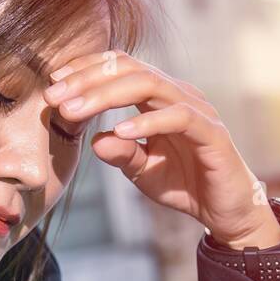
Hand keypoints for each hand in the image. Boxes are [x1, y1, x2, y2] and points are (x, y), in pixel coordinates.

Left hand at [44, 51, 279, 248]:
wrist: (226, 213)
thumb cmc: (186, 185)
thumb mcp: (142, 170)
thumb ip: (120, 153)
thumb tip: (93, 139)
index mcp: (160, 98)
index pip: (121, 67)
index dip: (86, 70)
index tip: (53, 84)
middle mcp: (179, 96)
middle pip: (130, 69)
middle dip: (87, 80)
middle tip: (53, 96)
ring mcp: (197, 111)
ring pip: (149, 85)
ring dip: (106, 95)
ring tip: (74, 111)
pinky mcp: (212, 133)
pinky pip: (178, 117)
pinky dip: (147, 121)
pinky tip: (120, 131)